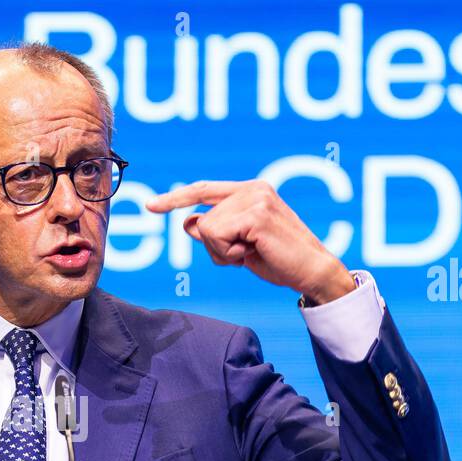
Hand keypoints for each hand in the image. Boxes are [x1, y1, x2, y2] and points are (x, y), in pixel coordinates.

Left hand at [146, 180, 353, 304]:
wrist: (311, 272)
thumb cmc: (278, 260)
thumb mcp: (240, 245)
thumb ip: (216, 231)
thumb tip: (188, 222)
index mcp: (250, 190)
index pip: (204, 190)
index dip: (176, 199)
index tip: (150, 206)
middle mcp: (252, 188)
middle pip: (202, 220)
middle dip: (217, 248)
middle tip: (247, 254)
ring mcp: (255, 198)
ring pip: (206, 229)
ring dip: (223, 252)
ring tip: (252, 253)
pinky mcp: (255, 214)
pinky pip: (216, 237)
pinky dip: (228, 254)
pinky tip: (252, 253)